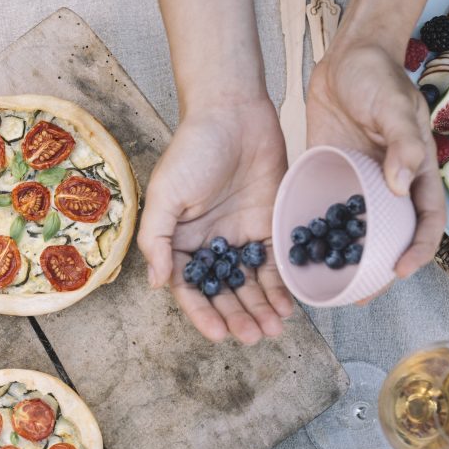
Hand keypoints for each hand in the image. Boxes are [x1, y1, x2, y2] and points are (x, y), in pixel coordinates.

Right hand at [137, 98, 293, 343]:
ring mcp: (242, 235)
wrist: (233, 112)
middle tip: (255, 336)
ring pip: (253, 283)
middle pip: (225, 291)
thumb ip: (158, 240)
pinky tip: (290, 303)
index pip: (190, 288)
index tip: (218, 333)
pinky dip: (283, 284)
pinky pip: (278, 261)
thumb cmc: (192, 149)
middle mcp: (212, 244)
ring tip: (274, 328)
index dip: (203, 313)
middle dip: (239, 316)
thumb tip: (157, 284)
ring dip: (262, 308)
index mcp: (181, 241)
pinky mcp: (271, 223)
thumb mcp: (165, 195)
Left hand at [307, 42, 445, 281]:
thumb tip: (403, 184)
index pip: (425, 219)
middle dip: (379, 267)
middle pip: (390, 234)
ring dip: (346, 257)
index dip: (419, 248)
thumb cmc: (378, 78)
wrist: (344, 58)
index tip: (401, 270)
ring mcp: (357, 180)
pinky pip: (324, 209)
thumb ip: (402, 142)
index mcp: (414, 170)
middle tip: (360, 294)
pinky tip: (301, 251)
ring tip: (329, 283)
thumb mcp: (394, 107)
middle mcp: (388, 182)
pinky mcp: (328, 173)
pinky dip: (317, 231)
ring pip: (356, 229)